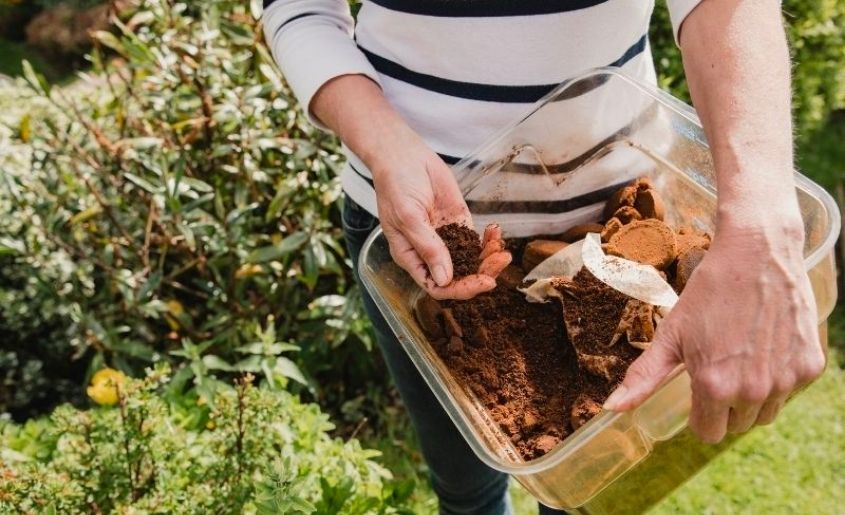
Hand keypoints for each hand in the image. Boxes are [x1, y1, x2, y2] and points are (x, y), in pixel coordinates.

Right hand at [309, 74, 509, 298]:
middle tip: (500, 260)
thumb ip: (427, 247)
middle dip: (482, 273)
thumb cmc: (396, 184)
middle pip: (459, 277)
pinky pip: (476, 240)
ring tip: (501, 247)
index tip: (483, 281)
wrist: (403, 155)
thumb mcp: (408, 217)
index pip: (437, 286)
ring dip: (489, 258)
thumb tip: (444, 279)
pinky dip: (489, 240)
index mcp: (411, 258)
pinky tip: (496, 232)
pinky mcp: (458, 223)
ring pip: (471, 261)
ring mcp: (445, 239)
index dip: (461, 289)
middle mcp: (429, 253)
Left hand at [603, 222, 824, 442]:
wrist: (757, 254)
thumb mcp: (671, 334)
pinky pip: (791, 391)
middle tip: (720, 365)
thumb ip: (644, 377)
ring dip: (753, 397)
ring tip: (742, 357)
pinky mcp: (810, 367)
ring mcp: (786, 380)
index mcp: (715, 387)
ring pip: (765, 413)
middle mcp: (753, 391)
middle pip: (736, 425)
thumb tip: (612, 408)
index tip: (698, 389)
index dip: (699, 413)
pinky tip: (766, 346)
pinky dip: (779, 377)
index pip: (707, 432)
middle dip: (725, 405)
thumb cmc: (709, 292)